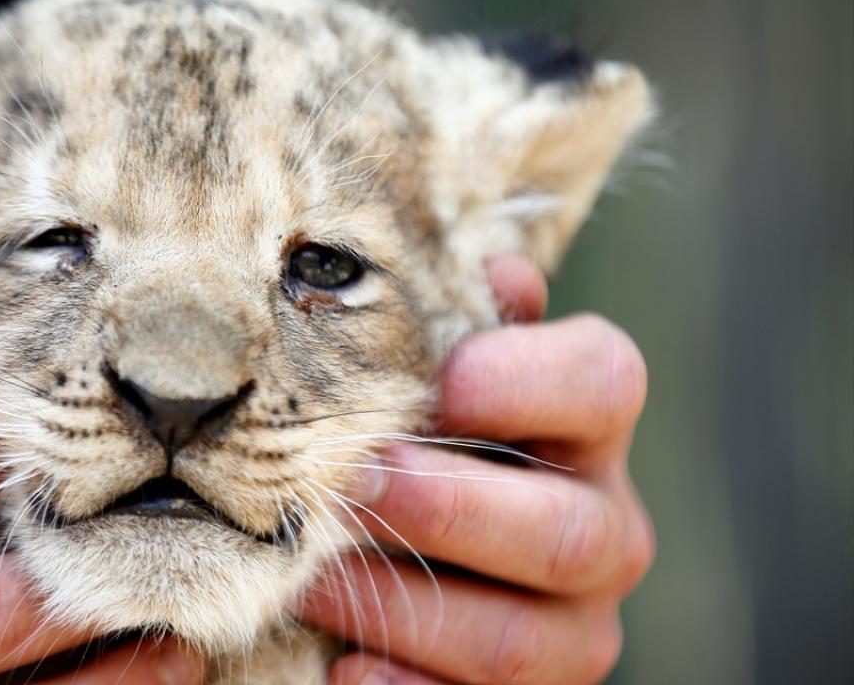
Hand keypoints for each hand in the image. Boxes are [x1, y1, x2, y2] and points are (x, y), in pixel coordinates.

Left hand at [303, 255, 654, 684]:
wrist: (443, 554)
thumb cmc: (431, 435)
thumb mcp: (446, 375)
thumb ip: (465, 327)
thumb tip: (499, 272)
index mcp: (589, 426)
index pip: (605, 382)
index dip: (528, 381)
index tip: (444, 387)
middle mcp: (605, 525)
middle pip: (562, 530)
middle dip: (444, 510)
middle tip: (350, 485)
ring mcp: (577, 623)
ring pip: (516, 637)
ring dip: (404, 605)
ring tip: (313, 578)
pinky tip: (346, 668)